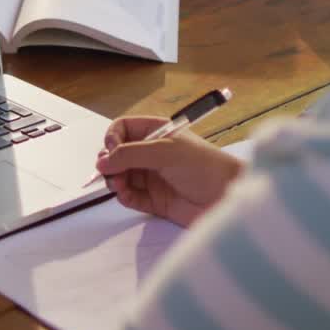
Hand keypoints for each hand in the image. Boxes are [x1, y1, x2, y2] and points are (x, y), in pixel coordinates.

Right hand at [94, 116, 245, 227]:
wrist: (226, 198)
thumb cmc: (206, 167)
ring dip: (114, 180)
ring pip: (120, 176)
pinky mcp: (154, 199)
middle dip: (110, 162)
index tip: (111, 151)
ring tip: (119, 185)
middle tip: (111, 172)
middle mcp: (152, 153)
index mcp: (156, 133)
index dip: (113, 138)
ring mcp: (152, 176)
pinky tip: (126, 195)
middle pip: (117, 154)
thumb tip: (103, 161)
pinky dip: (123, 196)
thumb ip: (131, 154)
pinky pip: (129, 196)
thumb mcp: (165, 152)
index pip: (123, 129)